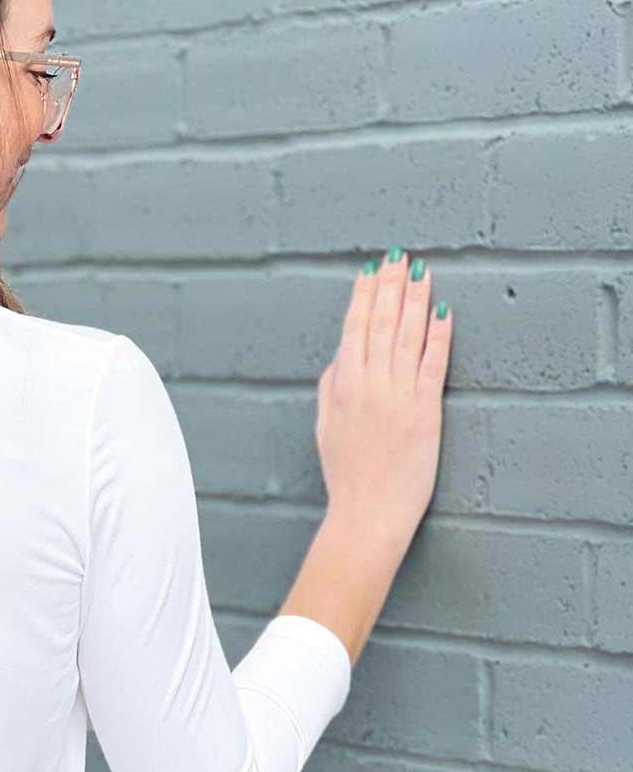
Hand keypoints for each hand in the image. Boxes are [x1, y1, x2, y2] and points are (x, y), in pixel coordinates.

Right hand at [316, 249, 452, 550]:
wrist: (366, 514)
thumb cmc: (346, 477)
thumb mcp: (326, 429)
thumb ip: (330, 388)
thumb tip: (340, 358)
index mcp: (342, 387)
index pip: (354, 330)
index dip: (364, 297)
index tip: (372, 271)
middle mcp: (370, 386)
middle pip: (381, 324)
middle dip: (391, 287)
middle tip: (400, 257)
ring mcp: (398, 397)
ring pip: (407, 336)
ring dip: (416, 300)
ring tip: (423, 272)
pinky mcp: (425, 412)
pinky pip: (433, 364)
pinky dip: (439, 336)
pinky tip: (444, 312)